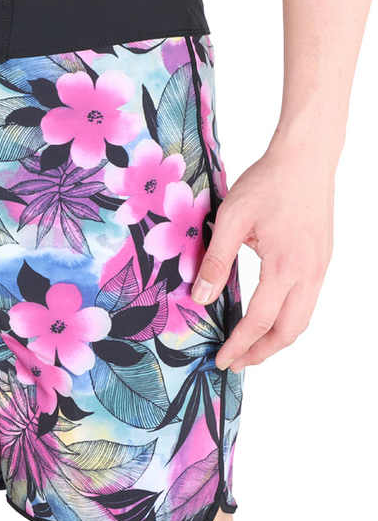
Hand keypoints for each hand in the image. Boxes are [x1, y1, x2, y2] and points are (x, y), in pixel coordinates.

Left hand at [191, 135, 335, 371]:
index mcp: (285, 267)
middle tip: (236, 363)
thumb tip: (200, 298)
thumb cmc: (268, 183)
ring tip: (251, 347)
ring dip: (277, 338)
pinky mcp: (322, 258)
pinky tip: (270, 316)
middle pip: (289, 331)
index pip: (259, 321)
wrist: (306, 157)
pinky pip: (308, 301)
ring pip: (302, 318)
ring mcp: (320, 267)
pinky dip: (288, 318)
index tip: (222, 360)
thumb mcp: (231, 219)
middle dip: (262, 352)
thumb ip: (215, 260)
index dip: (239, 345)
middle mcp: (308, 273)